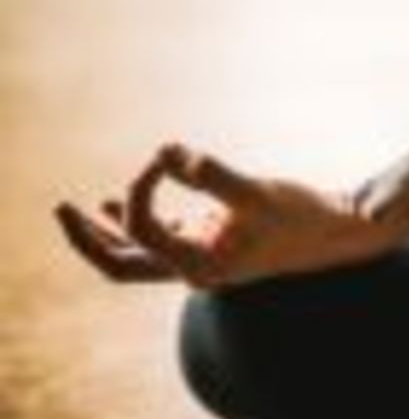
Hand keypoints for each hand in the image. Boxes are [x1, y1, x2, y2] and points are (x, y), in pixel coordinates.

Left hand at [55, 144, 394, 287]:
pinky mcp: (213, 241)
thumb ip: (210, 174)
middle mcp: (194, 268)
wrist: (338, 235)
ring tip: (75, 208)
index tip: (166, 156)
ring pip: (136, 255)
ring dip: (105, 233)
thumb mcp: (257, 193)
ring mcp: (202, 257)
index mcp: (200, 266)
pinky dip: (137, 221)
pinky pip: (160, 239)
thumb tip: (166, 150)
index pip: (143, 227)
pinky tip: (115, 201)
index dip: (143, 185)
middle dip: (87, 238)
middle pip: (120, 264)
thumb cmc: (302, 216)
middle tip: (60, 209)